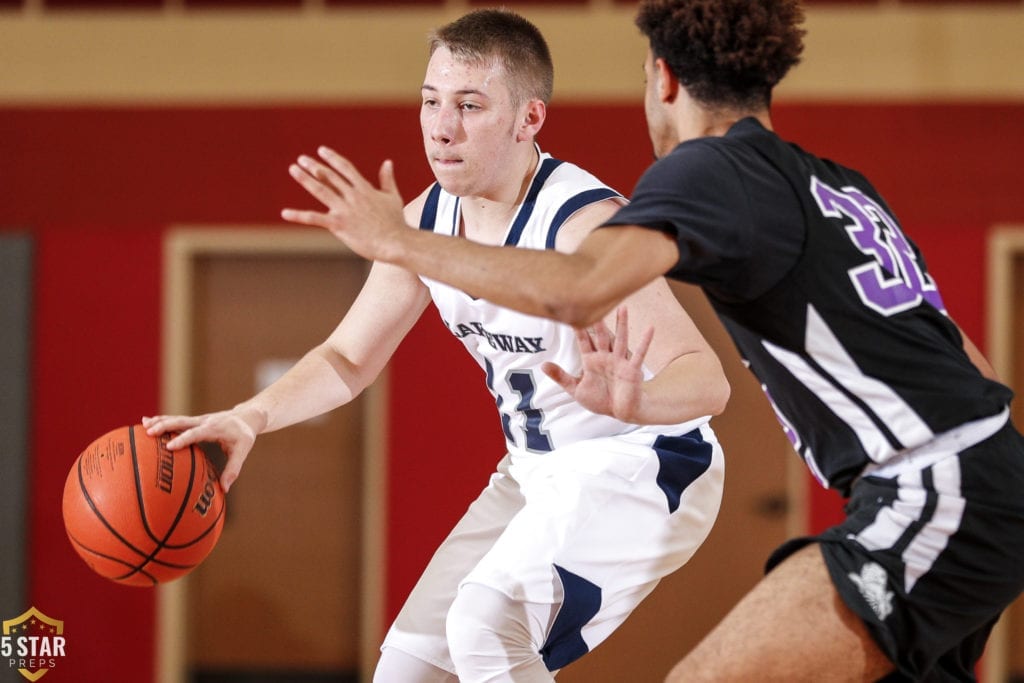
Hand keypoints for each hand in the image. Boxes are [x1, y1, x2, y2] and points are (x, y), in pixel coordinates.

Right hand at [141, 406, 263, 492]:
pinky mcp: (194, 420)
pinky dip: (162, 420)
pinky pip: (176, 420)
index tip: (169, 446)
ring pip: (176, 418)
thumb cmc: (243, 435)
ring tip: (143, 425)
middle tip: (149, 433)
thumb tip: (224, 489)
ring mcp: (198, 419)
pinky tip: (146, 421)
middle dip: (165, 426)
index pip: (197, 433)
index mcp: (214, 428)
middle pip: (182, 421)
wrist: (246, 417)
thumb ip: (233, 469)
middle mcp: (204, 421)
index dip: (183, 439)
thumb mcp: (242, 451)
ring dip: (160, 421)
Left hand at [281, 146, 406, 261]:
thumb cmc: (396, 222)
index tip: (321, 150)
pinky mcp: (339, 225)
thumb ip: (387, 179)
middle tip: (301, 159)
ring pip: (321, 190)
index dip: (332, 158)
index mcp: (364, 189)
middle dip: (314, 166)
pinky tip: (284, 213)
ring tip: (293, 169)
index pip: (345, 168)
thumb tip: (388, 162)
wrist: (396, 242)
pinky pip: (315, 218)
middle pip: (330, 176)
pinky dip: (299, 215)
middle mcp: (353, 196)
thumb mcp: (393, 197)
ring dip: (305, 179)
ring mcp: (345, 210)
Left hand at [543, 307, 653, 422]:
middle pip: (601, 336)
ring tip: (623, 307)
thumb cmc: (600, 399)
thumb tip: (542, 365)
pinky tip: (651, 329)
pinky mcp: (632, 370)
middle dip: (598, 322)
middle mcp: (606, 357)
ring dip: (622, 324)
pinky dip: (645, 342)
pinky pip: (639, 354)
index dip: (578, 328)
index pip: (583, 341)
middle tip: (594, 303)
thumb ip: (560, 376)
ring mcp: (620, 362)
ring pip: (620, 339)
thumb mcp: (576, 389)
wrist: (620, 411)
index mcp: (591, 361)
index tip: (572, 312)